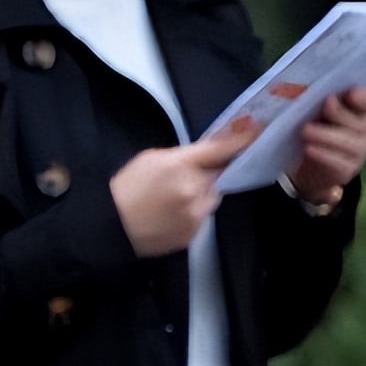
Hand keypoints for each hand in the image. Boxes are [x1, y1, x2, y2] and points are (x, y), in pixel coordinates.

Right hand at [110, 118, 259, 257]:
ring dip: (199, 194)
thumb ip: (183, 154)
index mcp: (179, 166)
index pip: (218, 150)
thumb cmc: (126, 190)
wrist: (112, 226)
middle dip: (205, 174)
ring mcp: (195, 214)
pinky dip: (191, 212)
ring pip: (211, 197)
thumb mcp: (149, 159)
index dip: (238, 140)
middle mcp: (192, 190)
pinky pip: (202, 216)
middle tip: (179, 178)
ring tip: (170, 199)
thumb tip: (207, 152)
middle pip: (216, 176)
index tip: (253, 132)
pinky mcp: (194, 233)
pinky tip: (168, 213)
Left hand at [288, 86, 365, 206]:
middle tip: (325, 104)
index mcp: (357, 111)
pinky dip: (323, 155)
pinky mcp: (346, 170)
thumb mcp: (312, 110)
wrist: (308, 166)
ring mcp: (357, 152)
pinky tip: (308, 149)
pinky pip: (338, 163)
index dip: (363, 97)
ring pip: (349, 143)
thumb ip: (313, 100)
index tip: (351, 93)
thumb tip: (294, 89)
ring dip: (326, 135)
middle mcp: (363, 130)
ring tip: (305, 130)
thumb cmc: (313, 127)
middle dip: (340, 113)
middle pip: (358, 122)